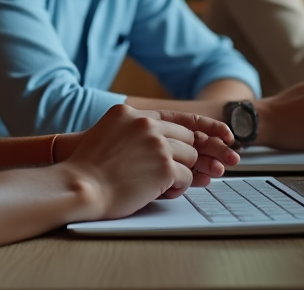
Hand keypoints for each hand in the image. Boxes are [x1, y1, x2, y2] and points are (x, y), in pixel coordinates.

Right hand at [63, 104, 239, 220]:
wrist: (79, 187)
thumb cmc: (88, 170)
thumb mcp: (107, 134)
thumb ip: (133, 130)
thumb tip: (165, 141)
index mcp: (130, 113)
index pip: (177, 116)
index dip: (204, 126)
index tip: (225, 134)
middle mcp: (146, 123)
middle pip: (186, 138)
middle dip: (185, 157)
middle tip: (179, 171)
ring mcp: (157, 144)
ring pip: (189, 158)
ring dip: (178, 174)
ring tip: (154, 183)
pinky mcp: (164, 167)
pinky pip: (185, 178)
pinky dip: (176, 188)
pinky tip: (156, 191)